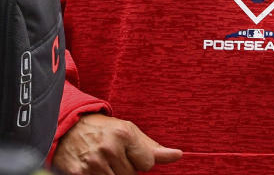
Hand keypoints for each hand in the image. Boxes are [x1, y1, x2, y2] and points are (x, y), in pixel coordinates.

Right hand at [52, 113, 181, 174]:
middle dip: (126, 168)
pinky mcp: (79, 174)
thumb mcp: (130, 131)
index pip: (147, 164)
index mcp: (125, 134)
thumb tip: (178, 155)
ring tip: (105, 161)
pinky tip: (94, 167)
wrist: (69, 127)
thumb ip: (153, 147)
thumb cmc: (105, 129)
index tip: (130, 153)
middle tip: (114, 155)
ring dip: (113, 174)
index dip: (140, 161)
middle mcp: (109, 148)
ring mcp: (93, 162)